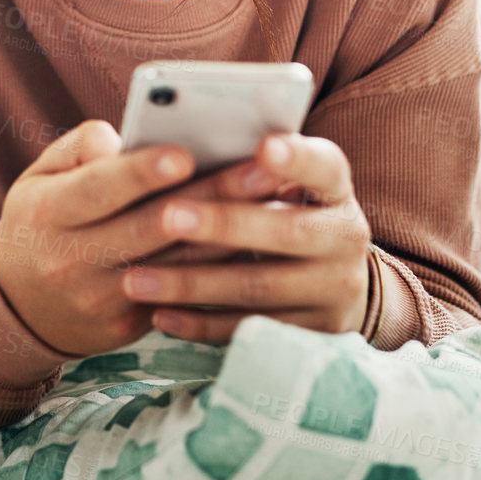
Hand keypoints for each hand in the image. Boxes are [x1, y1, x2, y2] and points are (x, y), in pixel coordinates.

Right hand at [0, 121, 285, 357]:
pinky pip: (183, 296)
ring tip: (278, 198)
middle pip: (152, 226)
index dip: (141, 173)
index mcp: (49, 213)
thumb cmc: (43, 220)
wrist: (19, 305)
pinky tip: (262, 241)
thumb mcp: (40, 175)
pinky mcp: (128, 329)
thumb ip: (81, 147)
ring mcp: (102, 299)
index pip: (99, 189)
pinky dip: (223, 268)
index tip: (186, 153)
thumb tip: (124, 139)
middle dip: (213, 195)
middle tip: (264, 167)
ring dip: (233, 232)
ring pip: (178, 265)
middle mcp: (72, 259)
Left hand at [118, 134, 372, 344]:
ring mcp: (333, 290)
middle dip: (223, 224)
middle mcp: (344, 237)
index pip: (325, 166)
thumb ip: (246, 164)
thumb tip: (177, 147)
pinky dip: (201, 325)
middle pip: (286, 231)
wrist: (332, 282)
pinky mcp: (312, 334)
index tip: (264, 146)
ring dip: (193, 284)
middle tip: (167, 216)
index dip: (297, 158)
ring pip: (258, 287)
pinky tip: (160, 315)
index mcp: (335, 188)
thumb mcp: (282, 184)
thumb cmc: (283, 211)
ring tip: (136, 280)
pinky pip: (250, 331)